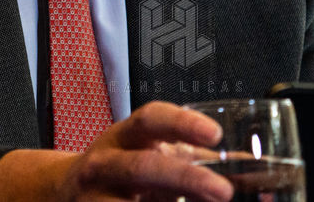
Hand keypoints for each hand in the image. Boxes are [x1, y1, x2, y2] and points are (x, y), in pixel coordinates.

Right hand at [0, 101, 232, 201]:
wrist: (64, 192)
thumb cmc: (121, 171)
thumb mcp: (149, 153)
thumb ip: (192, 158)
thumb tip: (249, 166)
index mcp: (123, 138)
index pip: (150, 120)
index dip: (181, 123)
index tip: (214, 134)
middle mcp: (105, 164)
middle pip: (143, 167)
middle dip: (184, 178)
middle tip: (223, 191)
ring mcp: (95, 197)